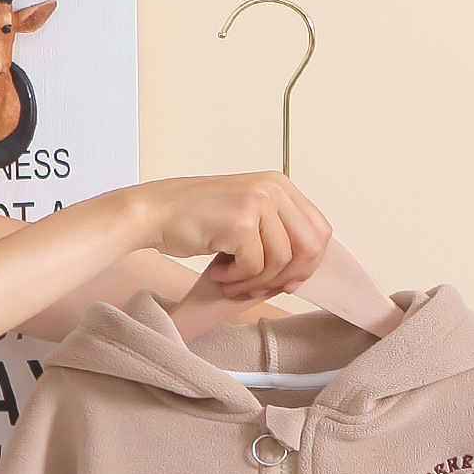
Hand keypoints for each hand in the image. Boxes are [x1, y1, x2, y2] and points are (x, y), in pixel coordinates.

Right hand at [122, 171, 332, 299]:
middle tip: (260, 287)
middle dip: (287, 277)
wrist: (153, 212)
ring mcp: (258, 202)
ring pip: (282, 262)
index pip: (319, 231)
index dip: (308, 264)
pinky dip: (237, 279)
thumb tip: (305, 274)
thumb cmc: (196, 219)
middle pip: (309, 248)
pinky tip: (219, 273)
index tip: (288, 281)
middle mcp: (273, 188)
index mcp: (279, 185)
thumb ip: (277, 236)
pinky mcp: (240, 222)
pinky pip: (255, 268)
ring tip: (232, 280)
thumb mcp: (247, 218)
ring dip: (256, 281)